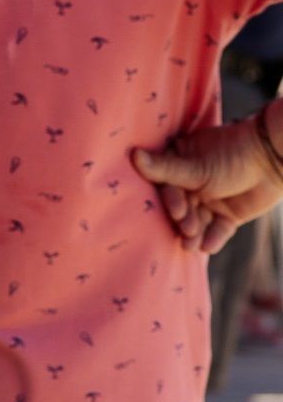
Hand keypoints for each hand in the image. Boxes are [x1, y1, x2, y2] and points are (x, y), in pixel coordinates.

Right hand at [132, 106, 282, 253]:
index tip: (176, 210)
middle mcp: (191, 183)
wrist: (276, 160)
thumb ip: (165, 169)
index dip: (170, 200)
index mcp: (179, 164)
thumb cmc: (233, 155)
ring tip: (193, 245)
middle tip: (187, 228)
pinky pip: (218, 229)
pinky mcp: (228, 215)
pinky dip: (214, 238)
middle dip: (183, 220)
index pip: (166, 185)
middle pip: (181, 207)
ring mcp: (210, 199)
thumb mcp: (196, 166)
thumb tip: (132, 155)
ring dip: (195, 233)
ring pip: (197, 220)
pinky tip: (208, 247)